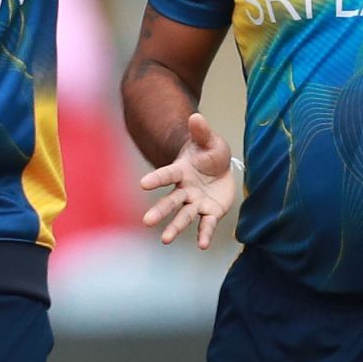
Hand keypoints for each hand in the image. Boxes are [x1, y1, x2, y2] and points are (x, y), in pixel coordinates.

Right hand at [140, 113, 237, 248]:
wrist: (220, 168)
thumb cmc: (210, 153)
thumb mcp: (209, 141)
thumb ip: (202, 132)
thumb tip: (196, 116)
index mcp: (181, 171)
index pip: (167, 174)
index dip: (156, 178)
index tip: (142, 184)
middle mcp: (184, 189)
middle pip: (170, 201)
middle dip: (159, 210)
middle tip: (146, 221)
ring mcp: (195, 203)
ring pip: (184, 216)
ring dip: (175, 228)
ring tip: (165, 240)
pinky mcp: (209, 212)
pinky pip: (205, 225)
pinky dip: (204, 234)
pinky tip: (203, 245)